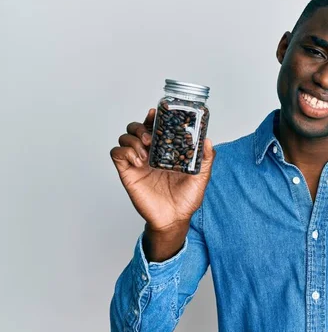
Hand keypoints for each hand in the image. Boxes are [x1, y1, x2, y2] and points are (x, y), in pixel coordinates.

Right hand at [110, 108, 216, 236]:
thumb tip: (207, 140)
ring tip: (146, 153)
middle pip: (136, 128)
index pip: (154, 126)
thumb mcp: (201, 176)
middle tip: (151, 139)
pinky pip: (117, 154)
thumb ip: (205, 158)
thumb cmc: (187, 198)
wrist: (175, 218)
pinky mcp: (127, 172)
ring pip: (124, 137)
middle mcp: (149, 153)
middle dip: (141, 127)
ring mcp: (137, 162)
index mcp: (165, 150)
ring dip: (133, 139)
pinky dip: (125, 152)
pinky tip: (139, 161)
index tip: (156, 112)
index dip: (153, 117)